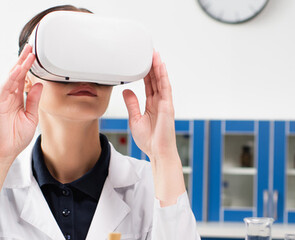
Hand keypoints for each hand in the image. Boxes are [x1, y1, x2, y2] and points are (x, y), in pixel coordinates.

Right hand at [0, 45, 42, 163]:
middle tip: (30, 47)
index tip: (34, 55)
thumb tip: (38, 85)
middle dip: (22, 60)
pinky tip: (18, 70)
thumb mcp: (31, 117)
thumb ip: (33, 100)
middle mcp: (8, 97)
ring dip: (19, 65)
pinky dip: (11, 78)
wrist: (5, 152)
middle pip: (15, 74)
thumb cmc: (16, 137)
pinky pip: (5, 89)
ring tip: (27, 54)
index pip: (22, 79)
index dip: (28, 67)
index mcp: (16, 99)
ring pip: (10, 78)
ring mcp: (3, 100)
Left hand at [124, 51, 185, 205]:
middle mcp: (159, 102)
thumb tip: (127, 91)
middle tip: (148, 51)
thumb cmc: (149, 140)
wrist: (157, 152)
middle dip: (152, 65)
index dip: (145, 72)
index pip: (148, 84)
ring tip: (154, 53)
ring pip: (161, 81)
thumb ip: (132, 104)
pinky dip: (163, 77)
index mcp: (152, 105)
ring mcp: (164, 103)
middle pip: (155, 79)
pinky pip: (165, 88)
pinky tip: (161, 67)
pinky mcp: (167, 106)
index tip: (142, 60)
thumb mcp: (134, 119)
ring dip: (158, 67)